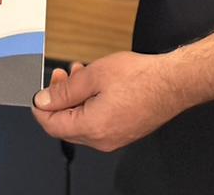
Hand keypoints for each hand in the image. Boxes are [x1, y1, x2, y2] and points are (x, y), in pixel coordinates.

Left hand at [31, 52, 181, 151]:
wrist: (174, 83)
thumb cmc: (142, 78)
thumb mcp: (94, 75)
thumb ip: (65, 90)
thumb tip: (44, 100)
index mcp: (93, 127)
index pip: (52, 126)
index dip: (41, 108)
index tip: (39, 92)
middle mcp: (102, 139)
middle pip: (66, 125)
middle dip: (59, 99)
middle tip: (60, 75)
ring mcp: (114, 138)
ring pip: (81, 122)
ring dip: (75, 98)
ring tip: (79, 74)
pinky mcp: (123, 132)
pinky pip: (97, 122)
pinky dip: (90, 104)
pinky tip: (94, 84)